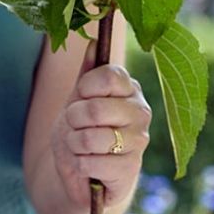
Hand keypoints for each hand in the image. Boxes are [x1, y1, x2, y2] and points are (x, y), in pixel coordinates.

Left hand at [49, 40, 151, 213]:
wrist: (80, 172)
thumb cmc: (80, 129)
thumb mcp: (78, 98)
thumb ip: (86, 72)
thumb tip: (93, 41)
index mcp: (130, 89)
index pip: (110, 75)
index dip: (86, 86)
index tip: (80, 95)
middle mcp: (141, 113)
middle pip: (96, 108)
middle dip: (73, 118)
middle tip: (75, 125)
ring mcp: (139, 142)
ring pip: (92, 137)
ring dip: (74, 143)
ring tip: (80, 146)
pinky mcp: (131, 170)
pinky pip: (93, 162)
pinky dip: (79, 164)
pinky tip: (86, 165)